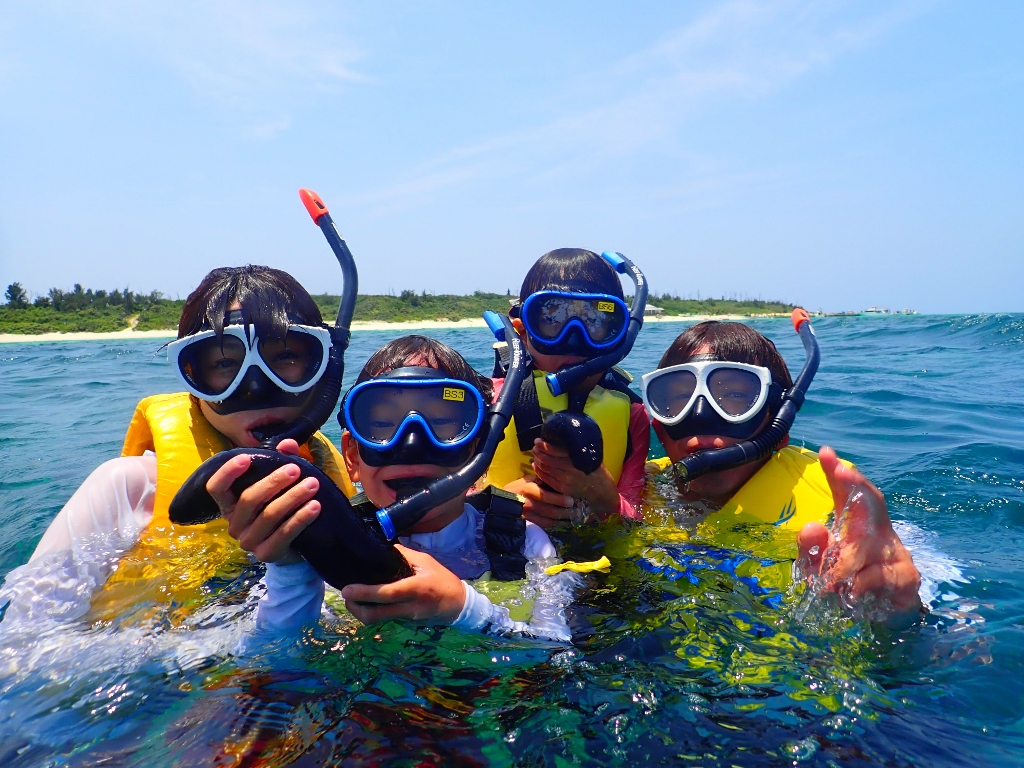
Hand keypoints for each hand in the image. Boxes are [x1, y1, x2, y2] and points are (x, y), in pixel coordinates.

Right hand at [205, 439, 319, 564]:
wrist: (294, 548)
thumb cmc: (283, 509)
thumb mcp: (281, 483)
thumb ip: (282, 461)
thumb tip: (287, 443)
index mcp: (230, 506)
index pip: (216, 488)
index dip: (227, 472)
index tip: (245, 458)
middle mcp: (235, 525)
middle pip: (249, 499)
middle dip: (274, 481)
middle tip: (296, 469)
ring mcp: (249, 542)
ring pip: (269, 515)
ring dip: (293, 497)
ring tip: (313, 484)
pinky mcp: (267, 554)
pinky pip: (284, 533)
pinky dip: (301, 518)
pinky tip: (315, 506)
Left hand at [340, 545, 466, 624]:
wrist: (459, 604)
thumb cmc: (442, 579)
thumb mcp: (425, 561)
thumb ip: (403, 556)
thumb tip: (380, 549)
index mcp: (415, 589)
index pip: (386, 594)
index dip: (364, 593)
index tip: (347, 589)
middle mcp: (410, 607)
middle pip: (375, 615)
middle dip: (355, 608)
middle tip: (346, 596)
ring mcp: (406, 618)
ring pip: (377, 620)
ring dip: (361, 611)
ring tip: (353, 598)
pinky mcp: (405, 623)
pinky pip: (384, 618)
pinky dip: (373, 611)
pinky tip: (369, 601)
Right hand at [503, 476, 573, 528]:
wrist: (501, 501)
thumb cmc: (517, 487)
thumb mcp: (528, 479)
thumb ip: (542, 480)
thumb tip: (559, 480)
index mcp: (529, 490)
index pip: (546, 496)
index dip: (560, 500)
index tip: (571, 500)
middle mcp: (528, 503)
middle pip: (550, 511)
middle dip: (565, 512)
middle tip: (575, 511)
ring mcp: (528, 514)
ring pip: (549, 520)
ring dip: (562, 520)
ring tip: (572, 518)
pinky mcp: (529, 521)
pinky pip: (544, 525)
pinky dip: (555, 525)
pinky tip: (563, 523)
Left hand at [531, 438, 619, 517]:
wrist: (602, 490)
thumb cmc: (597, 470)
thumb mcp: (591, 455)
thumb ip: (577, 449)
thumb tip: (563, 438)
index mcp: (576, 458)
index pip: (554, 450)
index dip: (543, 445)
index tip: (538, 440)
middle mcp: (569, 469)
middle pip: (547, 458)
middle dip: (538, 451)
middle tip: (535, 446)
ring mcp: (565, 480)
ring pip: (545, 468)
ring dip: (538, 460)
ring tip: (536, 454)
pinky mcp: (562, 488)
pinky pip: (546, 478)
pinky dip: (538, 471)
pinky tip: (536, 465)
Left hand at [797, 446, 921, 625]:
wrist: (886, 612)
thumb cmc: (851, 579)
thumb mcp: (822, 564)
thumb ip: (812, 547)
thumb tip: (812, 527)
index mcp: (858, 523)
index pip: (848, 493)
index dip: (838, 473)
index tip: (826, 453)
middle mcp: (879, 530)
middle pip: (872, 502)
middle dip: (856, 484)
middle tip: (840, 470)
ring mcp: (896, 551)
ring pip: (868, 545)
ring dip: (844, 562)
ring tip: (826, 581)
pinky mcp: (907, 576)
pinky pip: (881, 574)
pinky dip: (862, 583)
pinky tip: (852, 591)